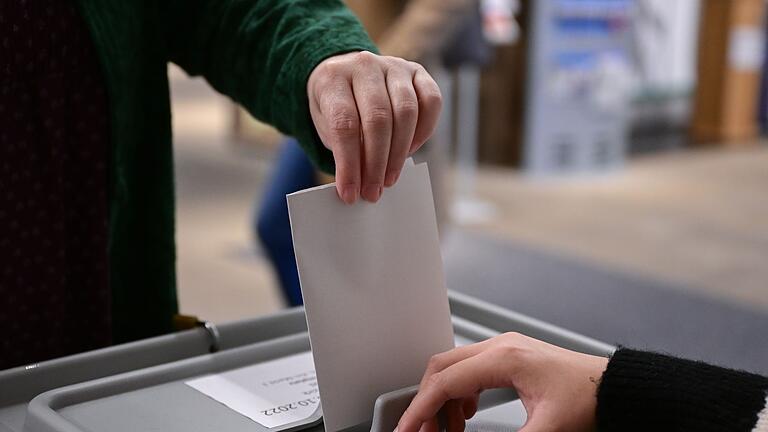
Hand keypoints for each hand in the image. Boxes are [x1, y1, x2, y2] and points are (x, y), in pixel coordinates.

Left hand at [307, 51, 441, 203]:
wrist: (346, 76)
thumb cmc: (336, 108)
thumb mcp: (326, 127)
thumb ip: (343, 149)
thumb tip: (362, 184)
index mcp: (333, 78)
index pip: (344, 124)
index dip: (349, 164)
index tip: (350, 193)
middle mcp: (364, 65)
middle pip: (378, 119)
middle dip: (376, 163)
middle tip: (373, 192)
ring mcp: (393, 65)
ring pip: (406, 112)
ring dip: (399, 153)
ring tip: (389, 179)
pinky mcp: (417, 71)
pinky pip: (431, 101)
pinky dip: (425, 131)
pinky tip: (410, 151)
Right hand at [397, 333, 608, 431]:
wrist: (615, 389)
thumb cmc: (589, 401)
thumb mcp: (544, 431)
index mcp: (505, 358)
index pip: (446, 381)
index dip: (421, 409)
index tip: (407, 429)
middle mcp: (500, 346)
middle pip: (443, 369)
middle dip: (425, 402)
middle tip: (420, 431)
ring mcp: (505, 348)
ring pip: (454, 368)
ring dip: (442, 399)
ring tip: (444, 430)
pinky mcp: (511, 357)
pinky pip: (470, 371)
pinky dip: (459, 394)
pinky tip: (463, 417)